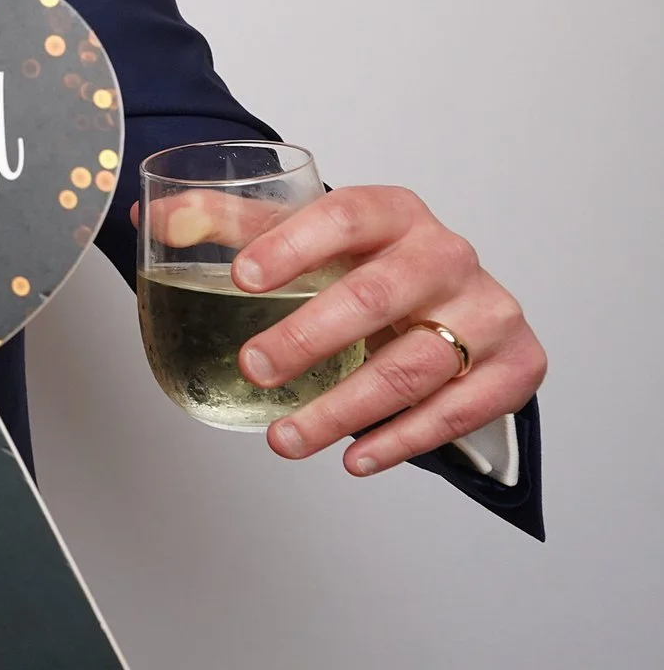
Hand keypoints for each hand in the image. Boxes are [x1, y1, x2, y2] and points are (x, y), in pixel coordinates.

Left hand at [230, 185, 543, 475]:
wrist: (454, 296)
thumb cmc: (366, 262)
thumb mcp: (307, 233)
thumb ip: (229, 224)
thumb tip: (152, 219)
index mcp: (394, 212)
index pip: (344, 216)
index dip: (292, 245)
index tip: (240, 278)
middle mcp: (447, 255)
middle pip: (377, 296)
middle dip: (308, 338)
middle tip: (252, 368)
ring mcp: (489, 310)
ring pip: (412, 366)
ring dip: (343, 410)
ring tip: (284, 439)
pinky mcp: (517, 364)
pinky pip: (459, 411)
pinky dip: (402, 440)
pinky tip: (355, 458)